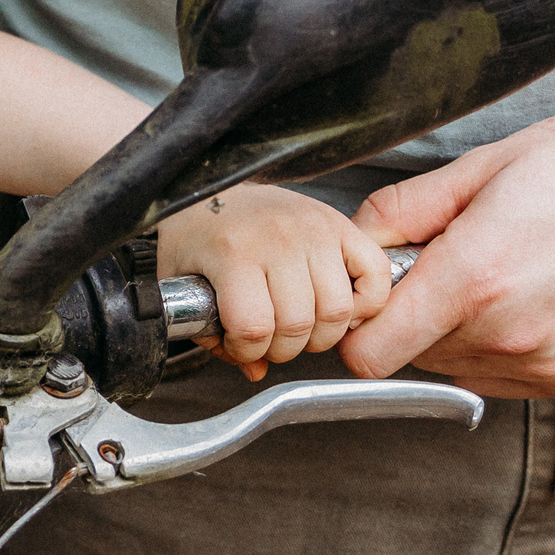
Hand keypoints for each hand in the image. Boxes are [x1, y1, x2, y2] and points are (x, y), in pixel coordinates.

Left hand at [157, 186, 393, 380]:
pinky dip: (367, 301)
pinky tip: (340, 307)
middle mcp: (277, 239)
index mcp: (232, 253)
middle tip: (269, 339)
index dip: (246, 351)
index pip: (253, 328)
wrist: (211, 185)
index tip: (239, 345)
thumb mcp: (180, 280)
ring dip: (321, 334)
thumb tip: (254, 370)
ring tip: (300, 325)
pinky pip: (374, 274)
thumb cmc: (196, 231)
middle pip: (298, 326)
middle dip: (282, 349)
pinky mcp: (339, 224)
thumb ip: (207, 332)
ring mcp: (313, 230)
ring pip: (338, 311)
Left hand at [338, 95, 554, 397]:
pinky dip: (492, 343)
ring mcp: (546, 364)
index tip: (368, 289)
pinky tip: (523, 292)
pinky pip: (497, 375)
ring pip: (451, 366)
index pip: (368, 353)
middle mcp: (509, 335)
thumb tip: (357, 236)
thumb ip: (405, 208)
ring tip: (494, 268)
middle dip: (408, 311)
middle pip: (407, 355)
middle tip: (443, 257)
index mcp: (475, 280)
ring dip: (451, 329)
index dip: (354, 322)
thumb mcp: (486, 165)